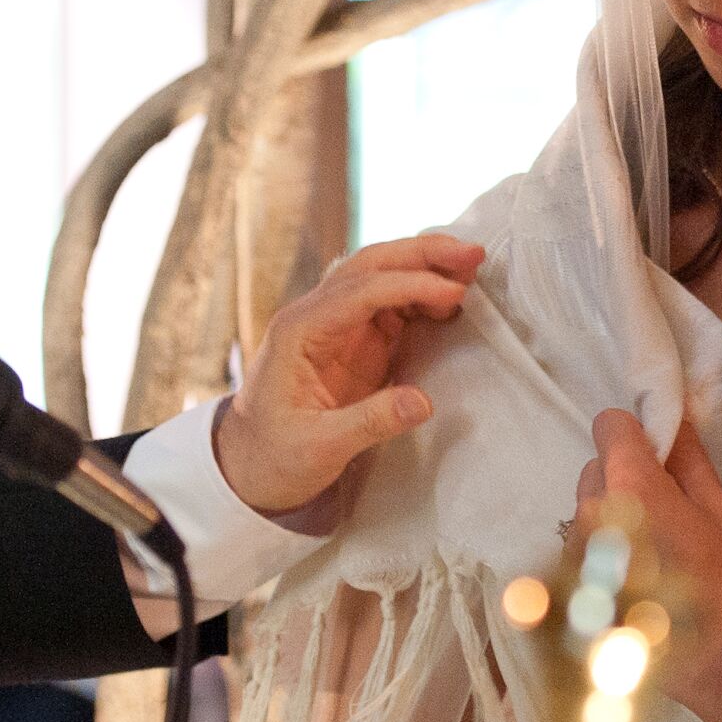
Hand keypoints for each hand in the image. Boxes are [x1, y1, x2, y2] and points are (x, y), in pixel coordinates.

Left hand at [211, 234, 486, 520]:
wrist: (248, 466)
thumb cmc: (274, 457)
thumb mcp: (319, 449)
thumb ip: (370, 423)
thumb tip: (424, 402)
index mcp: (299, 331)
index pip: (360, 290)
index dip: (410, 285)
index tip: (454, 293)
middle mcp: (314, 315)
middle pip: (370, 265)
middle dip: (422, 254)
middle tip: (473, 255)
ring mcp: (334, 325)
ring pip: (381, 275)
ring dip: (424, 267)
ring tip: (471, 269)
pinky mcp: (352, 341)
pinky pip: (389, 304)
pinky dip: (421, 295)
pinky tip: (450, 301)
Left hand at [569, 411, 721, 679]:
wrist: (707, 653)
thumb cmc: (718, 576)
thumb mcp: (717, 507)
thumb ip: (689, 456)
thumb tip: (672, 419)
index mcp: (630, 485)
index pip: (608, 425)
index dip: (632, 434)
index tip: (653, 455)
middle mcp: (591, 511)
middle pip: (595, 467)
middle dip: (622, 478)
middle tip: (659, 511)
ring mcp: (574, 549)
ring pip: (586, 508)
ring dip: (609, 516)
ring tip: (646, 552)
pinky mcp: (565, 581)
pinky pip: (579, 544)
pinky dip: (599, 550)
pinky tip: (630, 579)